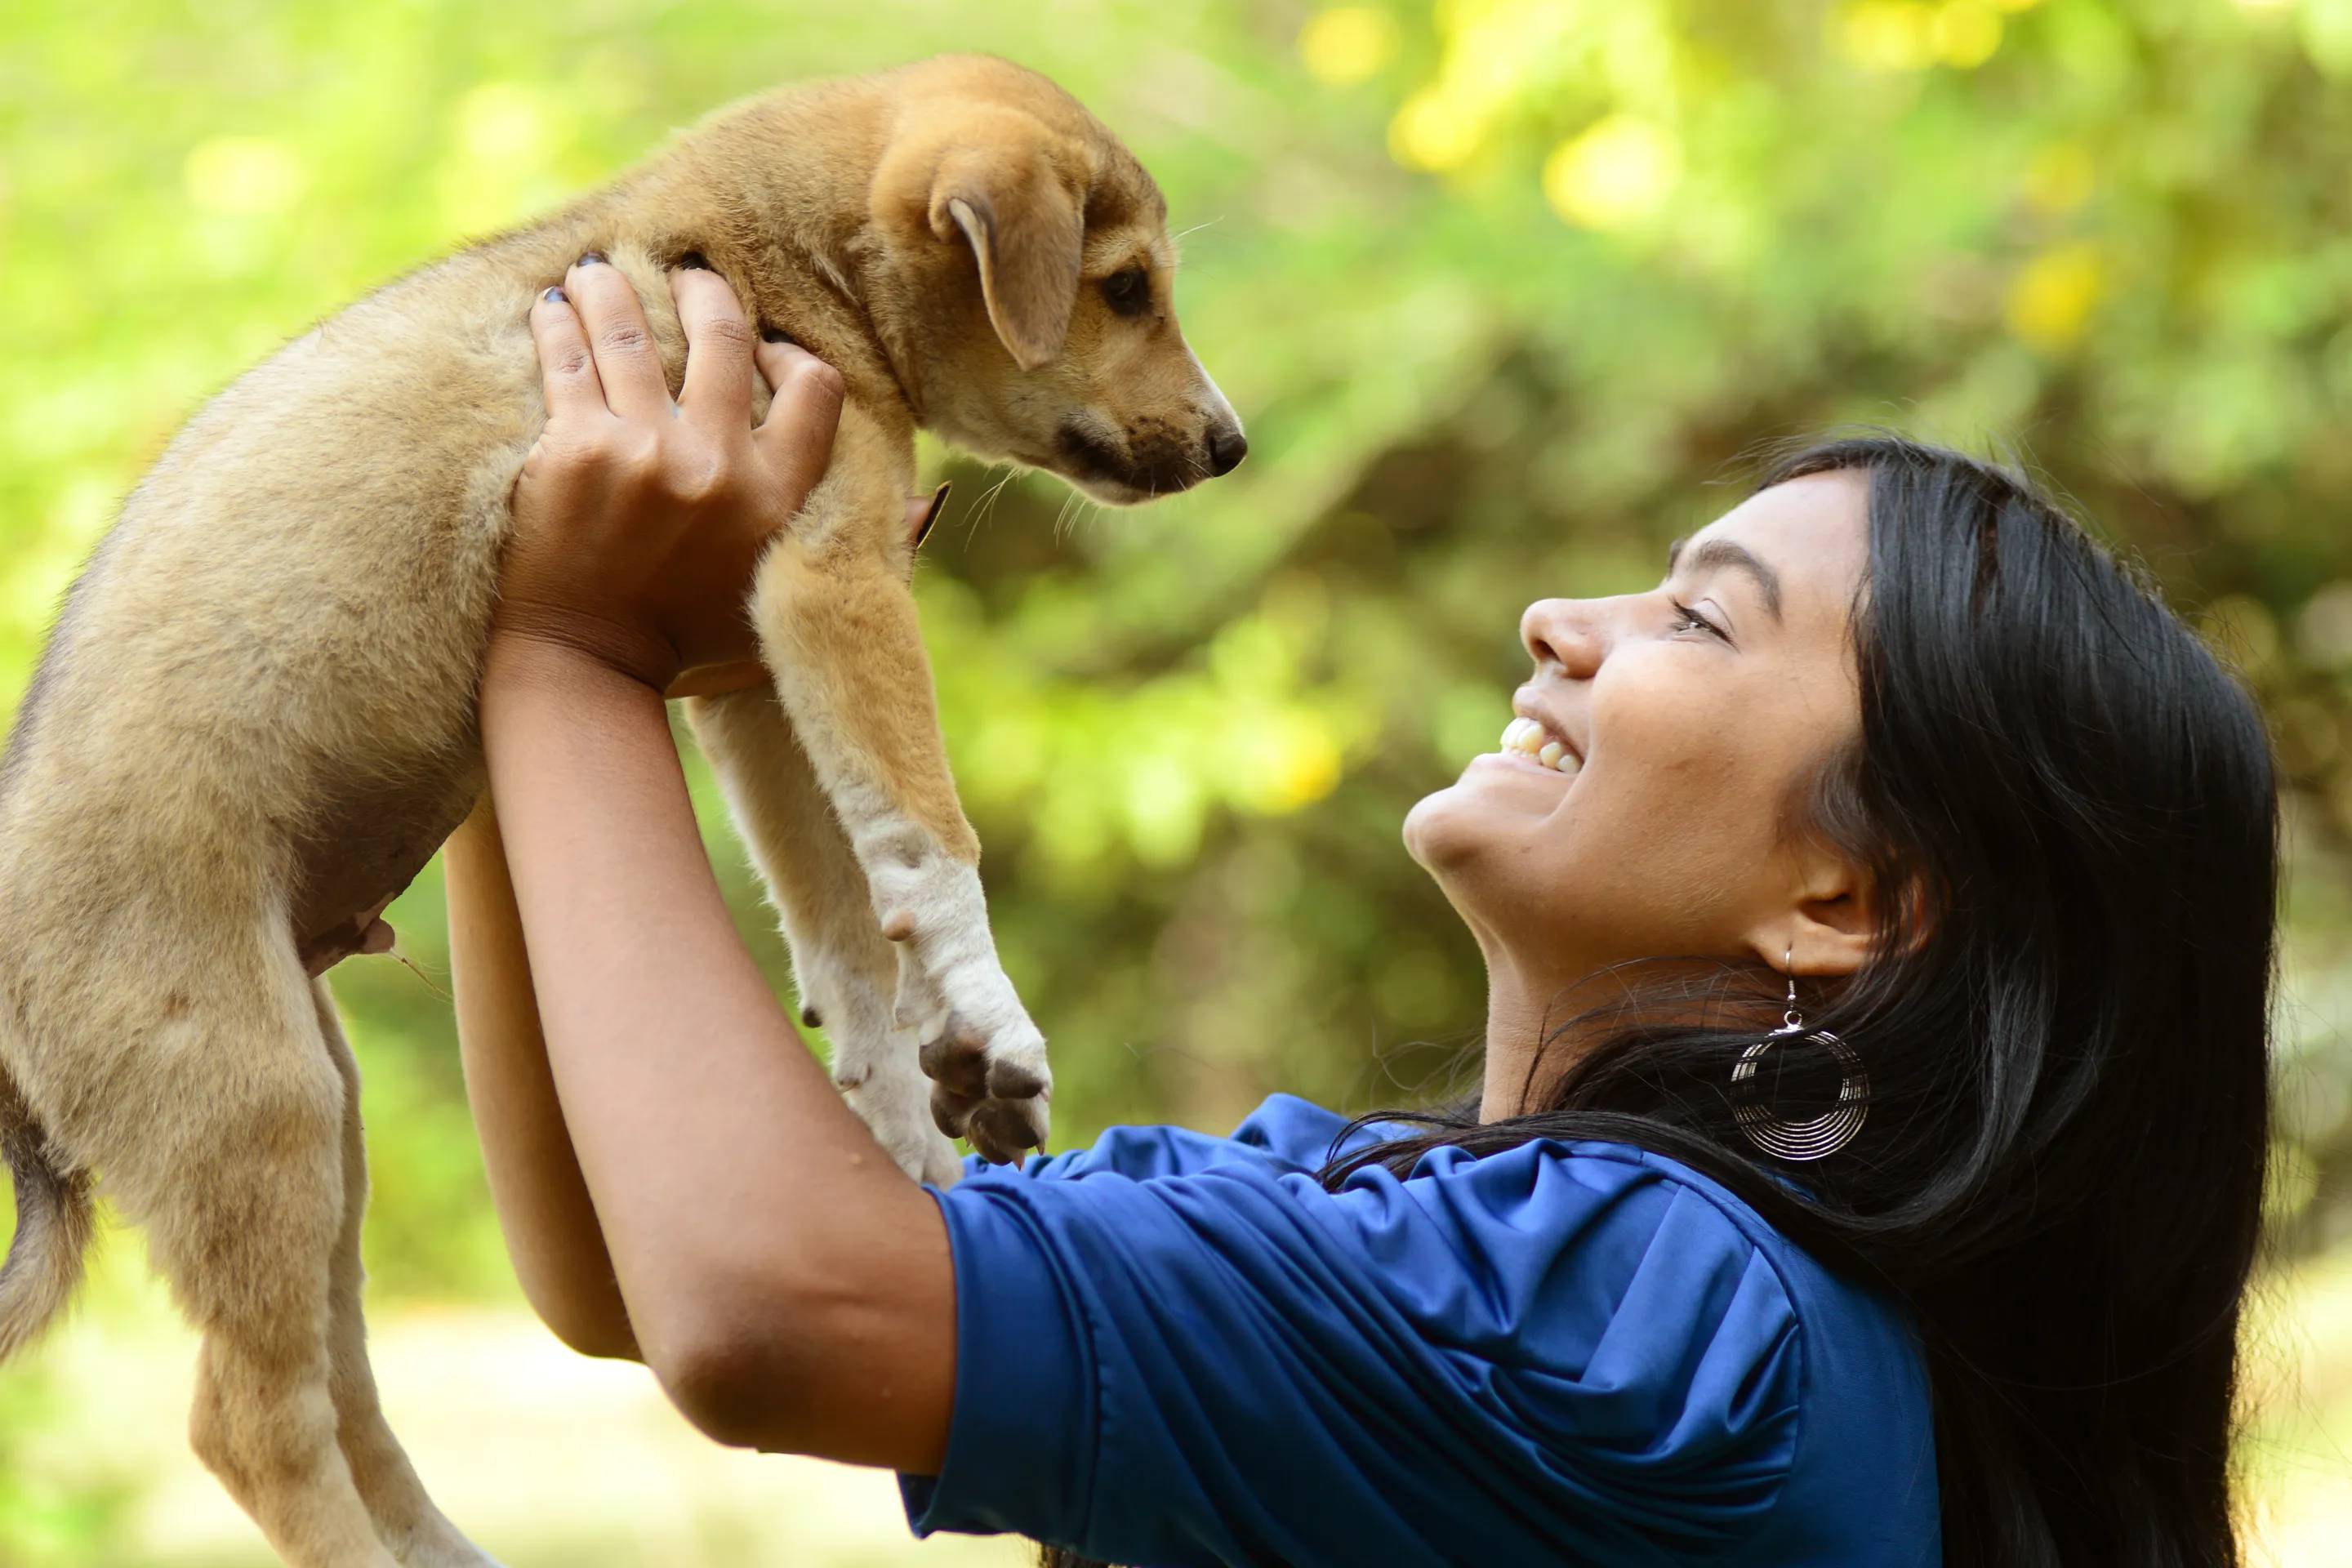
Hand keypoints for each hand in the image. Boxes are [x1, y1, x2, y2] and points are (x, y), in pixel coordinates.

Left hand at [495, 255, 845, 691]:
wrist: (586, 669)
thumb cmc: (686, 648)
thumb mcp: (790, 605)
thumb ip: (856, 552)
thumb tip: (932, 499)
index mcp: (775, 499)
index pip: (813, 390)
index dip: (789, 356)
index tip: (763, 345)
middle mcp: (716, 468)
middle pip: (722, 339)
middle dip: (705, 293)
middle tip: (688, 276)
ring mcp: (641, 453)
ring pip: (631, 333)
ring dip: (615, 289)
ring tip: (603, 269)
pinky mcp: (571, 451)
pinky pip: (567, 360)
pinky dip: (558, 322)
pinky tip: (554, 305)